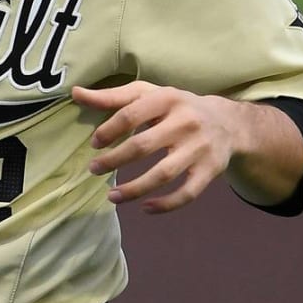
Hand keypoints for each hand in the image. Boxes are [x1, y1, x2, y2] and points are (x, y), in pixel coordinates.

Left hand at [73, 82, 241, 213]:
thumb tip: (75, 94)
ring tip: (111, 197)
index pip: (130, 115)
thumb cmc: (175, 106)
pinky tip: (145, 208)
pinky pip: (188, 193)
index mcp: (167, 99)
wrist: (228, 121)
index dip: (108, 131)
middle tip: (93, 169)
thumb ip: (111, 96)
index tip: (94, 144)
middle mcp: (186, 122)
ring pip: (164, 174)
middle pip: (143, 146)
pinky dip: (167, 204)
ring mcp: (200, 148)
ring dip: (135, 189)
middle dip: (114, 161)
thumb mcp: (147, 94)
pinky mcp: (211, 170)